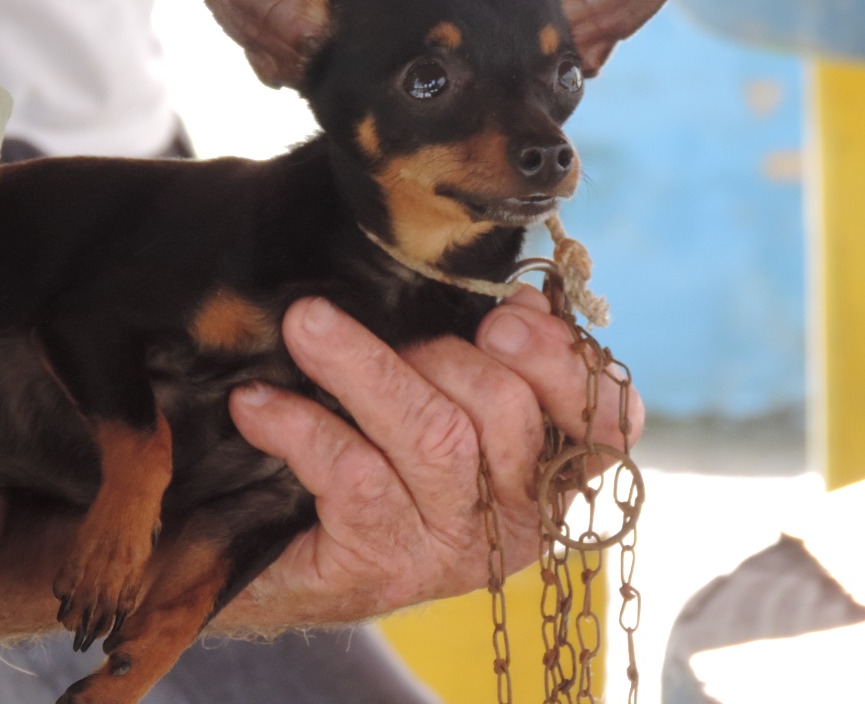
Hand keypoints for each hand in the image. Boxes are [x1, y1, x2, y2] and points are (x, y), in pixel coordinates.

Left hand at [213, 286, 643, 633]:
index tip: (509, 314)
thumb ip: (485, 355)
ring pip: (434, 436)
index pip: (608, 423)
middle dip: (441, 349)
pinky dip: (302, 426)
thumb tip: (519, 297)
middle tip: (383, 322)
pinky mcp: (380, 567)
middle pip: (506, 411)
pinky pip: (354, 475)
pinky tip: (257, 403)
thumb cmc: (377, 453)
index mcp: (546, 471)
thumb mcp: (440, 399)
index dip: (567, 364)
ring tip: (304, 323)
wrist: (286, 563)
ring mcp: (449, 548)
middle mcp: (516, 518)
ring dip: (362, 366)